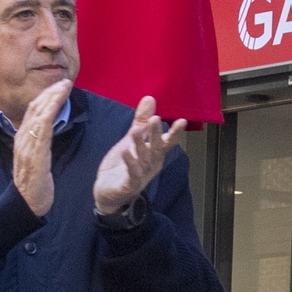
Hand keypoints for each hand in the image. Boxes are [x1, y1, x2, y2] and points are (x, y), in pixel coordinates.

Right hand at [13, 79, 71, 216]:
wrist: (27, 203)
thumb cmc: (35, 184)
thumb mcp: (37, 159)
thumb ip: (40, 144)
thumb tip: (47, 131)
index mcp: (23, 139)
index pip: (33, 111)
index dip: (46, 97)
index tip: (60, 86)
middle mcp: (22, 138)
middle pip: (35, 108)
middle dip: (50, 92)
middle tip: (65, 81)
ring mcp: (27, 145)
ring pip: (38, 114)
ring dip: (52, 98)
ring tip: (65, 86)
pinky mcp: (34, 153)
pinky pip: (42, 128)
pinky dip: (49, 112)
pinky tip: (57, 103)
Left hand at [94, 95, 188, 216]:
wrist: (108, 192)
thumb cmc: (124, 166)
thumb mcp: (131, 140)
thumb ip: (141, 121)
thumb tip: (150, 98)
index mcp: (154, 154)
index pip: (166, 142)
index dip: (174, 133)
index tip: (182, 121)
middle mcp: (151, 165)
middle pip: (155, 149)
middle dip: (156, 134)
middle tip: (156, 119)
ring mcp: (141, 176)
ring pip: (143, 160)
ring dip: (141, 145)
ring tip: (136, 130)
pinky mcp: (128, 185)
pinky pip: (131, 174)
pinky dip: (130, 163)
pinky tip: (126, 151)